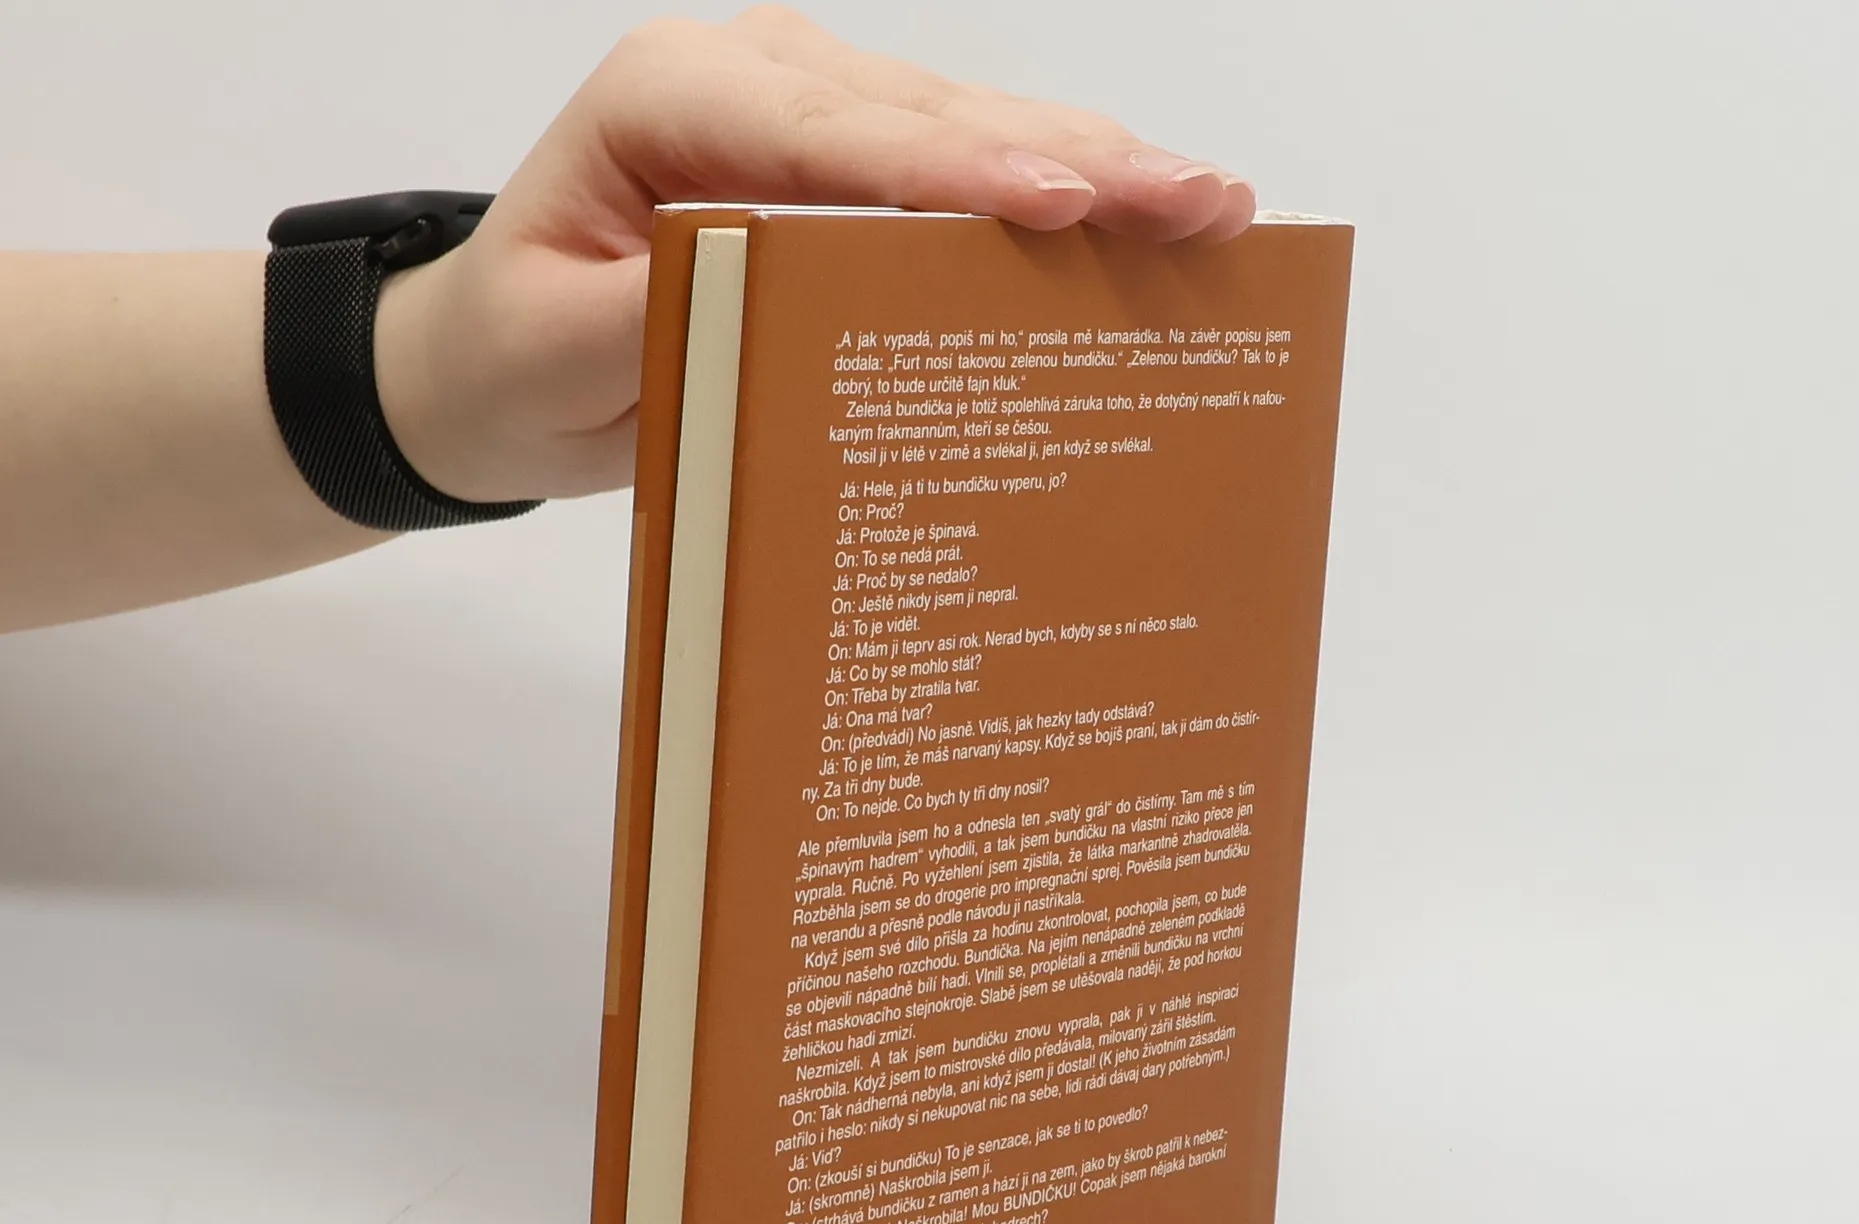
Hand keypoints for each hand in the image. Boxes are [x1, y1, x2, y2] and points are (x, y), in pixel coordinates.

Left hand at [375, 7, 1255, 504]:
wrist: (497, 357)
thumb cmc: (519, 348)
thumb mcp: (562, 349)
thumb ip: (669, 314)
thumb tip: (786, 292)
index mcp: (673, 97)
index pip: (835, 136)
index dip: (956, 172)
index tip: (1059, 209)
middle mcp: (757, 82)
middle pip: (937, 117)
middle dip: (1077, 162)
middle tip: (1199, 202)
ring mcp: (813, 117)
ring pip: (974, 132)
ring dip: (1098, 171)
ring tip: (1213, 206)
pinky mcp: (849, 167)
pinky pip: (964, 174)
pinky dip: (1059, 200)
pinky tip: (1144, 221)